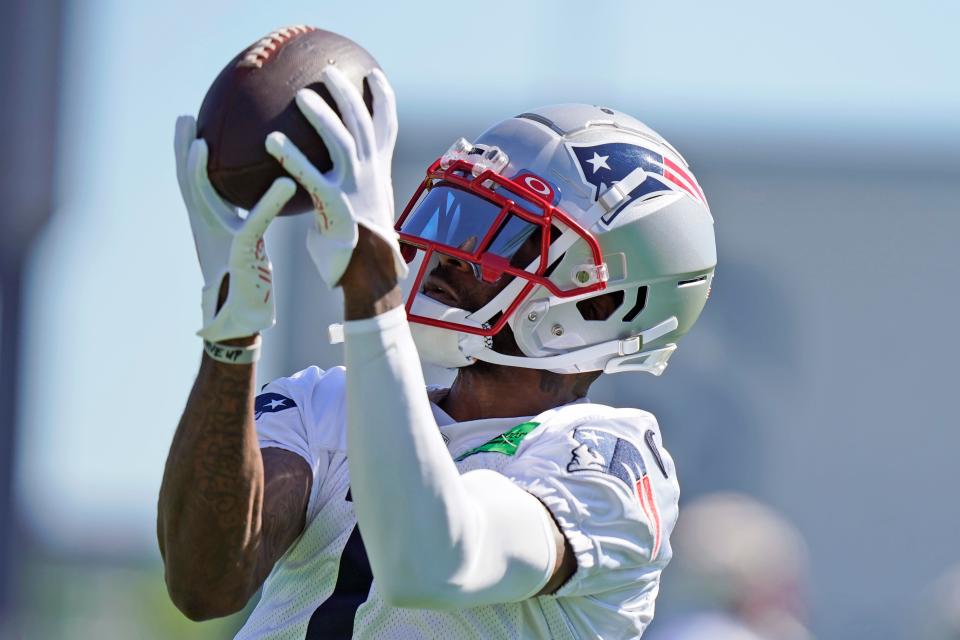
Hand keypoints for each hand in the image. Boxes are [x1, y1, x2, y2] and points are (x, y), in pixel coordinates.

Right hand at [174, 116, 294, 341]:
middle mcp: (209, 228)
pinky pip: (254, 223)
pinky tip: (285, 183)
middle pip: (189, 183)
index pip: (197, 182)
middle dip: (182, 150)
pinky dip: (268, 204)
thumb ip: (254, 214)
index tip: (191, 123)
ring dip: (198, 171)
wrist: (245, 319)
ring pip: (203, 199)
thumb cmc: (250, 282)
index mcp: (211, 223)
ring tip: (200, 140)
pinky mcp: (243, 253)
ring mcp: (220, 240)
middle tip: (183, 117)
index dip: (190, 153)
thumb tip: (271, 187)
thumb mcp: (251, 239)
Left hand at [265, 66, 407, 287]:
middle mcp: (370, 174)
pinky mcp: (336, 206)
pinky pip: (311, 175)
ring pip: (342, 140)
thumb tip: (330, 178)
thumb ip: (349, 187)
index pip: (387, 127)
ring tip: (300, 96)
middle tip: (328, 70)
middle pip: (363, 122)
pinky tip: (271, 141)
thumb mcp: (363, 208)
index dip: (383, 98)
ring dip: (322, 116)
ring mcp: (355, 188)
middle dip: (349, 92)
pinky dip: (291, 156)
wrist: (369, 275)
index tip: (374, 74)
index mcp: (378, 172)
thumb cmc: (360, 247)